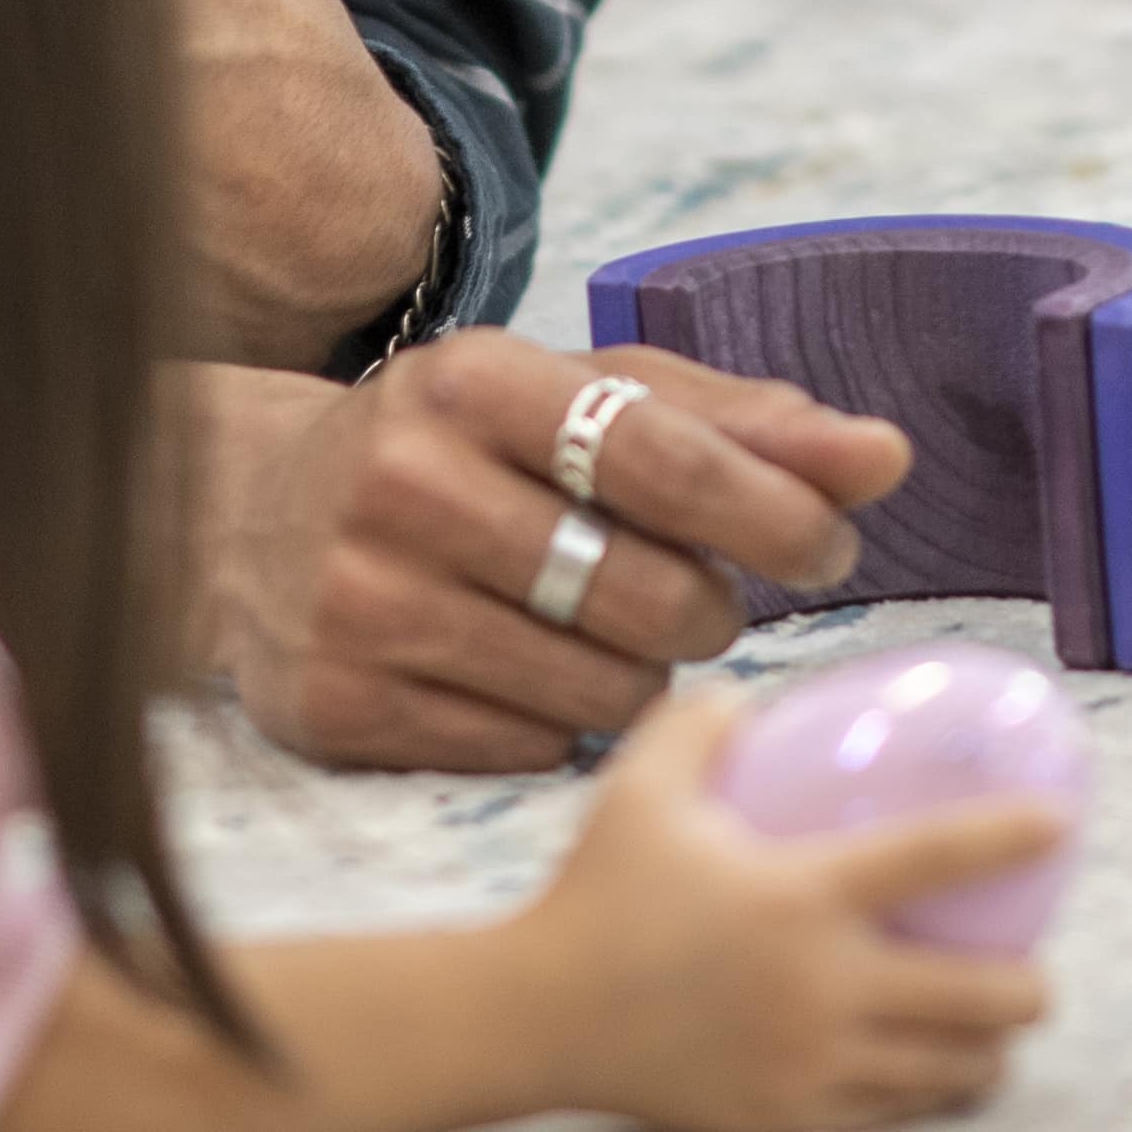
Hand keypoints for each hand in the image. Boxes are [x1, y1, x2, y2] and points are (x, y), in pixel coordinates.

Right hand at [185, 338, 908, 775]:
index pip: (666, 459)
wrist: (247, 514)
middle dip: (706, 609)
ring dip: (639, 675)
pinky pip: (526, 752)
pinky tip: (525, 678)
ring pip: (599, 692)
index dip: (775, 514)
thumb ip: (737, 423)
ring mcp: (363, 600)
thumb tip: (883, 457)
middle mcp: (405, 482)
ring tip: (602, 632)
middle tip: (695, 598)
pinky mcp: (339, 704)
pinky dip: (557, 728)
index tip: (830, 546)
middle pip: (647, 597)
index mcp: (474, 379)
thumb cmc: (462, 449)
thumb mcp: (580, 398)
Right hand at [505, 684, 1052, 1131]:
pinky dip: (925, 1092)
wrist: (540, 1016)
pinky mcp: (793, 1112)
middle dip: (1029, 989)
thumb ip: (701, 724)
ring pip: (949, 1070)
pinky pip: (891, 1112)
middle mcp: (824, 985)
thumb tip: (754, 699)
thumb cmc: (594, 892)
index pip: (936, 858)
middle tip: (1032, 971)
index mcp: (801, 896)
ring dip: (987, 1051)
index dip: (1009, 838)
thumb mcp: (640, 786)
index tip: (1060, 824)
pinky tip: (927, 1073)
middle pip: (980, 998)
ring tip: (993, 1032)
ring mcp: (813, 1059)